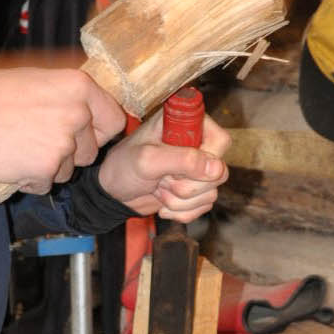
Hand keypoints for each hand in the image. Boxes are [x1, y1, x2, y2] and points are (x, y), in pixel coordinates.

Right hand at [0, 67, 125, 195]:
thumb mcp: (35, 78)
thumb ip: (65, 94)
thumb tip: (84, 107)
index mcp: (79, 87)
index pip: (114, 119)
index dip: (98, 131)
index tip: (84, 134)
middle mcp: (78, 114)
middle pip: (89, 151)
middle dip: (69, 153)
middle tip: (39, 141)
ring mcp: (63, 144)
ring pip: (68, 170)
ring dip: (49, 167)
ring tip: (21, 149)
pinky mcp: (45, 169)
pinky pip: (46, 184)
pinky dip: (30, 180)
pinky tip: (12, 163)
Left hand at [96, 111, 230, 221]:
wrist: (114, 192)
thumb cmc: (124, 166)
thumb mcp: (148, 160)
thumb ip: (182, 160)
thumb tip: (217, 168)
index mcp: (186, 123)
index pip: (220, 141)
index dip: (205, 160)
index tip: (179, 167)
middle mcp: (196, 143)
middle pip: (219, 171)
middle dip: (186, 185)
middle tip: (161, 179)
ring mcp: (198, 167)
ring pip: (212, 192)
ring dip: (181, 200)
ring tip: (158, 189)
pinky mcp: (196, 188)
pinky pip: (205, 205)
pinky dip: (183, 211)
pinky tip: (163, 203)